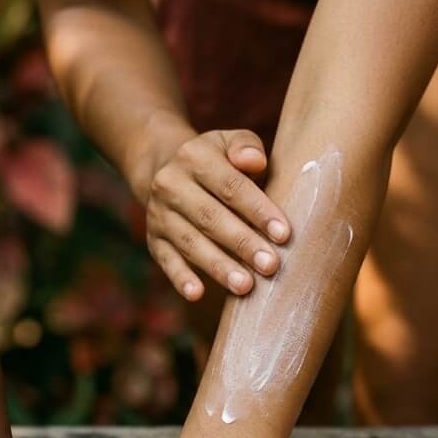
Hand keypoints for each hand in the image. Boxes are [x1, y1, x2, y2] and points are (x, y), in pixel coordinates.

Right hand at [144, 129, 289, 300]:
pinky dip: (180, 278)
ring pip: (191, 243)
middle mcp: (171, 185)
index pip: (230, 186)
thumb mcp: (228, 143)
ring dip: (218, 266)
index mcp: (194, 157)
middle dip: (242, 244)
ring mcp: (159, 215)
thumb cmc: (216, 161)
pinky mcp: (154, 240)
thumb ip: (245, 146)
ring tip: (245, 286)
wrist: (163, 169)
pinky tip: (197, 294)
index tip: (283, 234)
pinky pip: (167, 261)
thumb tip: (255, 161)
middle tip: (271, 266)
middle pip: (210, 218)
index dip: (258, 210)